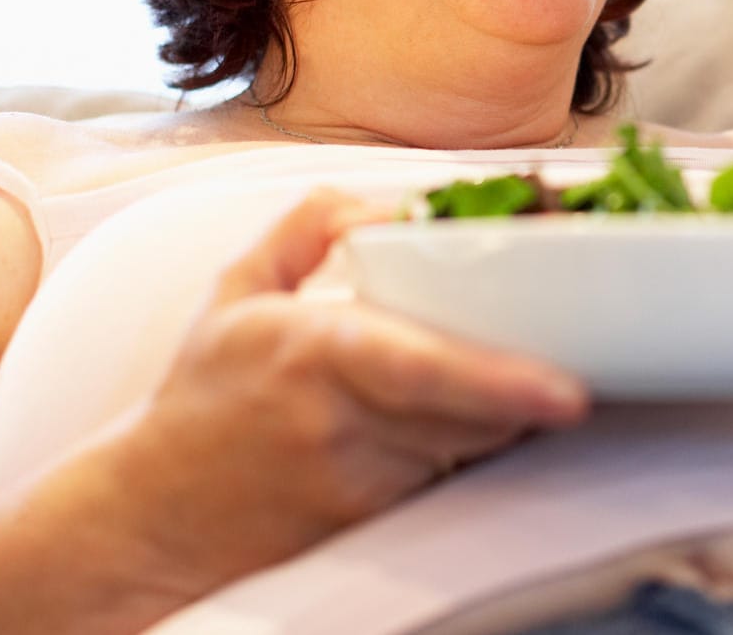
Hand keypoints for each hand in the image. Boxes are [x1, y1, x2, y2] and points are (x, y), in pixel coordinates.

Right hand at [94, 189, 589, 589]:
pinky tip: (477, 419)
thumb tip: (388, 207)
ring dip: (510, 412)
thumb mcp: (237, 289)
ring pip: (474, 445)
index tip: (568, 391)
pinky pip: (454, 477)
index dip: (501, 382)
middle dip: (530, 383)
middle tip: (579, 354)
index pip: (421, 372)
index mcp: (309, 352)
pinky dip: (477, 445)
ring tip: (526, 374)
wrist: (153, 516)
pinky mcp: (375, 524)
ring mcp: (361, 483)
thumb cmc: (203, 396)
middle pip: (474, 410)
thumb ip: (310, 226)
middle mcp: (340, 425)